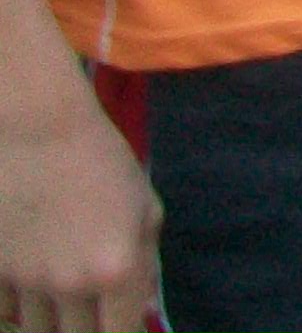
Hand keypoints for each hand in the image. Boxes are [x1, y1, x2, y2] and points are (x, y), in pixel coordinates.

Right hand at [0, 81, 162, 332]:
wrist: (36, 131)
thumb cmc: (102, 163)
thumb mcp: (144, 209)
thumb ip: (145, 264)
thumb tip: (138, 307)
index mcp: (116, 269)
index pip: (121, 332)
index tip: (120, 325)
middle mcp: (69, 284)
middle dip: (87, 330)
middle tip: (92, 312)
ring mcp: (25, 279)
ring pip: (36, 328)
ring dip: (51, 321)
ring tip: (62, 297)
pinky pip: (4, 311)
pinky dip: (17, 308)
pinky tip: (30, 286)